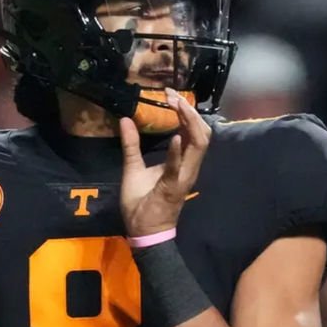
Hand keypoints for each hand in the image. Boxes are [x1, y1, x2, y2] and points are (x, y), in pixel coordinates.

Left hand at [119, 92, 210, 236]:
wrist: (142, 231)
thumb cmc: (140, 202)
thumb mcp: (133, 167)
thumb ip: (131, 144)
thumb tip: (125, 119)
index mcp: (181, 161)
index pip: (192, 131)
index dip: (185, 112)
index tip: (171, 95)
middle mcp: (188, 167)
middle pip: (201, 134)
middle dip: (190, 113)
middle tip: (174, 96)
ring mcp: (183, 177)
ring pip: (198, 146)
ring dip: (189, 124)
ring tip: (178, 107)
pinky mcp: (173, 187)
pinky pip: (178, 168)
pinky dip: (178, 152)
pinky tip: (175, 137)